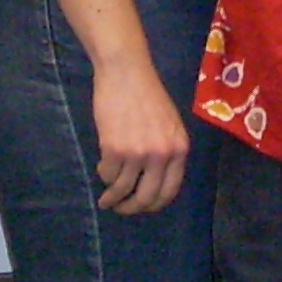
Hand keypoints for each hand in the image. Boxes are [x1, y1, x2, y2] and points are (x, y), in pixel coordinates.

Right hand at [92, 56, 189, 215]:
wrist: (126, 72)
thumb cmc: (146, 94)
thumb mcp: (169, 124)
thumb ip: (166, 151)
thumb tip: (154, 181)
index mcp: (179, 149)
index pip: (169, 191)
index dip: (154, 204)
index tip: (142, 206)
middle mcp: (161, 155)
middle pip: (146, 197)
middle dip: (131, 208)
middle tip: (120, 209)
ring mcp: (137, 153)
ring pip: (123, 189)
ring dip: (112, 198)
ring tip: (106, 198)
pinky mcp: (114, 149)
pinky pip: (107, 174)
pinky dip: (103, 175)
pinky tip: (101, 169)